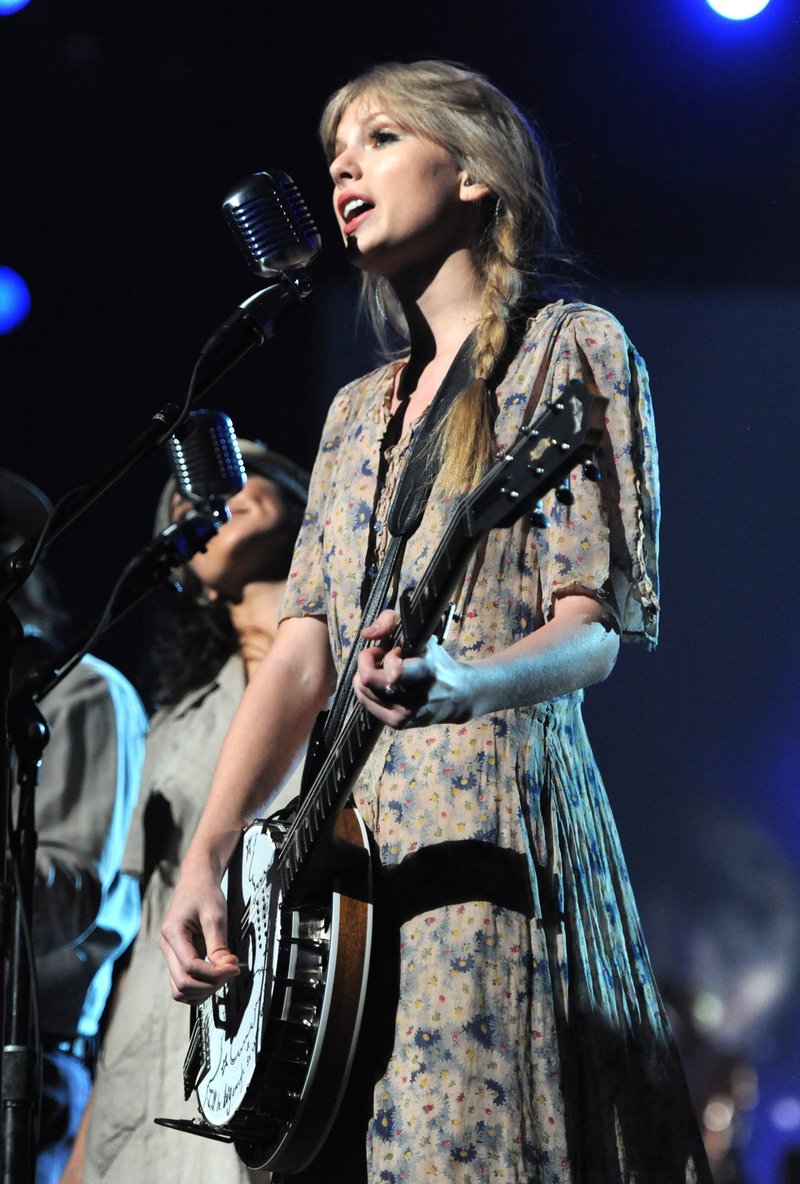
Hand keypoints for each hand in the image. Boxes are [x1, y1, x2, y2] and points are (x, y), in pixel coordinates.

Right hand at [160, 862, 239, 1003]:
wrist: (196, 882)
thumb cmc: (204, 894)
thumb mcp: (215, 915)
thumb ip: (219, 944)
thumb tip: (227, 969)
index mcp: (172, 934)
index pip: (190, 967)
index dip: (214, 973)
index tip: (235, 967)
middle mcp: (166, 947)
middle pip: (182, 984)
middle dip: (210, 985)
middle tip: (231, 972)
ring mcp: (170, 955)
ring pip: (179, 990)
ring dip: (203, 990)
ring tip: (223, 976)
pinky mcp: (177, 958)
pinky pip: (183, 984)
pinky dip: (199, 988)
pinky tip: (215, 977)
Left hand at [353, 609, 474, 727]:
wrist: (459, 696)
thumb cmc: (438, 662)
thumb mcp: (423, 634)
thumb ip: (392, 621)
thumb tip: (366, 634)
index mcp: (425, 673)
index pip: (393, 672)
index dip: (383, 656)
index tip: (390, 648)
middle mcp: (414, 700)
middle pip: (368, 680)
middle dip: (367, 661)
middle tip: (379, 655)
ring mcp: (404, 716)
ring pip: (362, 691)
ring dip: (366, 674)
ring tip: (383, 669)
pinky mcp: (397, 724)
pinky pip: (366, 702)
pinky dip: (369, 688)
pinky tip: (382, 683)